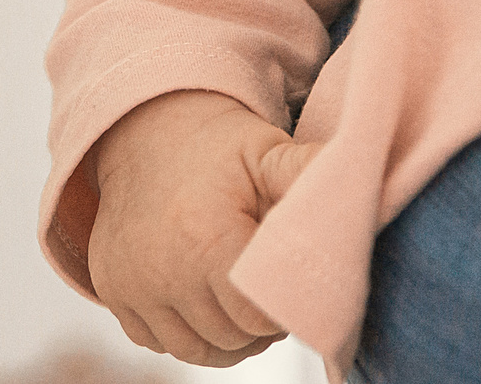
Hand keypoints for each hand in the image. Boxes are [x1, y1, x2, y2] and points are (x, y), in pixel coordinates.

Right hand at [86, 90, 314, 366]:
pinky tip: (203, 298)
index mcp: (205, 239)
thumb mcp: (267, 151)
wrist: (144, 130)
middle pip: (231, 338)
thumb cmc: (218, 147)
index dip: (283, 305)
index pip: (258, 316)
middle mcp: (161, 272)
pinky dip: (185, 331)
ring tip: (242, 300)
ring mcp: (130, 287)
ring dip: (227, 337)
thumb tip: (368, 187)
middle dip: (259, 323)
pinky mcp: (111, 293)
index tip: (290, 279)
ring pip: (196, 350)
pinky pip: (158, 342)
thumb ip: (311, 176)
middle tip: (270, 287)